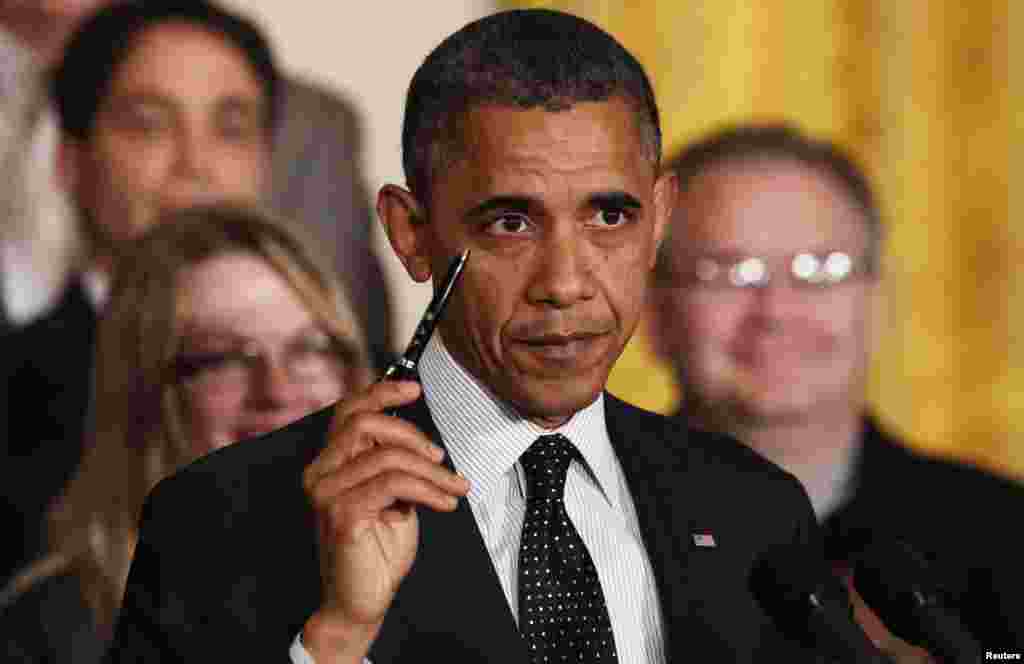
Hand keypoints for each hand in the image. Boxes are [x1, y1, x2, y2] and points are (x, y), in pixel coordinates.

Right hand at [301, 380, 469, 661]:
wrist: (360, 602)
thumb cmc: (377, 549)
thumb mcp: (392, 496)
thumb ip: (394, 465)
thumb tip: (421, 442)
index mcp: (329, 464)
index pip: (348, 412)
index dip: (381, 393)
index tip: (413, 388)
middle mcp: (320, 474)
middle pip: (366, 423)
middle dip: (413, 435)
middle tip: (440, 459)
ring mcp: (327, 493)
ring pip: (388, 456)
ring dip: (432, 472)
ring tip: (453, 488)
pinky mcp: (342, 513)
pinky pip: (395, 484)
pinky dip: (429, 489)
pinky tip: (445, 503)